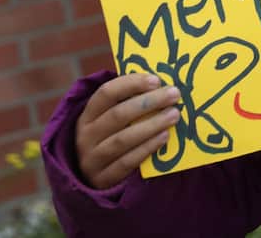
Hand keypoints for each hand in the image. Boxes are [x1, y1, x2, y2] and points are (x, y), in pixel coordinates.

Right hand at [74, 73, 180, 188]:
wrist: (94, 177)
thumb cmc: (112, 137)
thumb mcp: (111, 119)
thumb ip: (130, 102)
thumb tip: (162, 83)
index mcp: (87, 115)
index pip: (106, 93)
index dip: (131, 84)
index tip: (156, 80)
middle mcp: (86, 136)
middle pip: (118, 115)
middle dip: (149, 102)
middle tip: (174, 94)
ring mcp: (92, 159)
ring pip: (122, 139)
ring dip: (151, 125)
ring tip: (174, 115)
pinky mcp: (103, 179)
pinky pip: (127, 162)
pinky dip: (147, 148)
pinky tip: (165, 137)